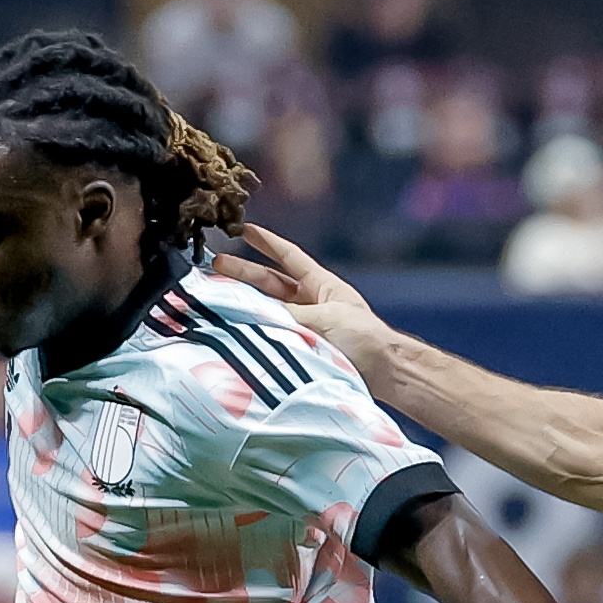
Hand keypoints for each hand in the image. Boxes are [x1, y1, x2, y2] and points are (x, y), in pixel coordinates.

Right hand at [213, 225, 396, 381]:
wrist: (385, 372)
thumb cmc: (365, 338)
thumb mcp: (324, 318)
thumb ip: (288, 316)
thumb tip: (256, 314)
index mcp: (322, 285)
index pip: (289, 257)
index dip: (267, 243)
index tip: (245, 229)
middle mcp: (312, 303)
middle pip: (272, 282)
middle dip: (244, 273)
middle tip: (216, 265)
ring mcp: (307, 326)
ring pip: (270, 308)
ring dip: (246, 301)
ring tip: (218, 295)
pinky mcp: (305, 348)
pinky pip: (276, 334)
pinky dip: (258, 329)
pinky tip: (239, 328)